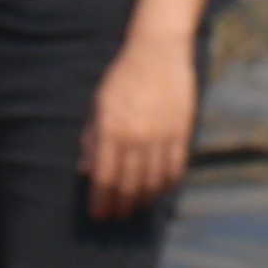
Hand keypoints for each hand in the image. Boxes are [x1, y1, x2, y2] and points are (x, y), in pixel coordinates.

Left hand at [82, 30, 198, 217]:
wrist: (157, 51)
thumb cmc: (122, 76)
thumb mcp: (98, 104)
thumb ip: (92, 138)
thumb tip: (86, 170)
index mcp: (111, 130)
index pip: (105, 178)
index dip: (100, 202)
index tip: (98, 215)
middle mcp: (137, 137)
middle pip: (128, 186)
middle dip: (120, 206)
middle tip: (116, 216)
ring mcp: (162, 136)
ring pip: (153, 182)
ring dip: (143, 200)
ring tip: (135, 207)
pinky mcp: (181, 132)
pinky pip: (175, 168)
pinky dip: (167, 185)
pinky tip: (160, 192)